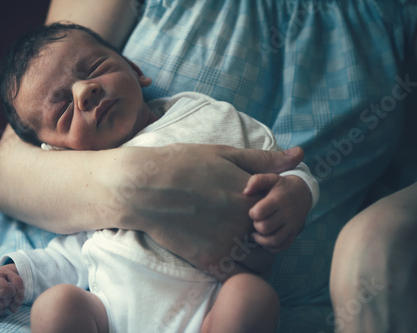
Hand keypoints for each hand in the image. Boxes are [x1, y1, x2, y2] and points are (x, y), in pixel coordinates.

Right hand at [0, 264, 23, 321]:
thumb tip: (13, 307)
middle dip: (6, 302)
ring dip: (1, 310)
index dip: (12, 293)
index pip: (3, 291)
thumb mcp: (15, 278)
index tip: (12, 291)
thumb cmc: (7, 281)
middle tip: (6, 298)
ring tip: (2, 303)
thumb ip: (18, 289)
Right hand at [123, 144, 303, 274]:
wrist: (147, 187)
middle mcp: (245, 224)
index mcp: (254, 198)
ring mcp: (228, 245)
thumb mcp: (226, 155)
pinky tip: (229, 257)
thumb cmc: (184, 164)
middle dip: (271, 236)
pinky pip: (238, 277)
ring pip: (262, 264)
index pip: (286, 215)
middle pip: (277, 241)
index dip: (279, 213)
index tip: (267, 210)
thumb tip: (300, 155)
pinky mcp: (209, 261)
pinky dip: (240, 271)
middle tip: (256, 229)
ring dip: (258, 256)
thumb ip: (265, 160)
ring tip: (243, 244)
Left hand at [244, 173, 311, 252]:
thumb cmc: (282, 186)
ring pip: (274, 240)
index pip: (259, 213)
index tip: (253, 211)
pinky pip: (283, 246)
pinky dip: (272, 248)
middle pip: (265, 228)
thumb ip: (256, 181)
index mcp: (278, 200)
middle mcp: (286, 214)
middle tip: (256, 221)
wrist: (303, 192)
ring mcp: (292, 225)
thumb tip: (245, 192)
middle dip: (256, 226)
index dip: (252, 213)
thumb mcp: (271, 178)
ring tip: (256, 235)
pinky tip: (265, 242)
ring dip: (261, 240)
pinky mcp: (294, 233)